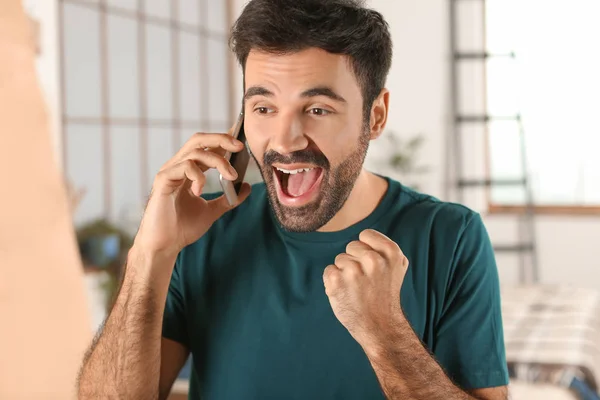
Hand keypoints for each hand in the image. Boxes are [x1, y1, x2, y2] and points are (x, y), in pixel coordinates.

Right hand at [134, 128, 250, 256]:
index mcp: (188, 170)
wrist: (165, 245)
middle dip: (221, 138)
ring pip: (195, 151)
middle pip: (199, 139)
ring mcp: (169, 172)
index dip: (223, 139)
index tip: (241, 141)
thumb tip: (246, 186)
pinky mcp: (163, 180)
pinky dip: (198, 176)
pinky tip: (199, 192)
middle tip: (239, 147)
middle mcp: (177, 166)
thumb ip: (229, 198)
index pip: (206, 146)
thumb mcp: (212, 210)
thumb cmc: (182, 228)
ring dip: (218, 161)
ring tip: (231, 177)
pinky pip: (184, 166)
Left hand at [323, 229, 408, 350]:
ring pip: (340, 259)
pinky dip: (333, 282)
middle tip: (365, 281)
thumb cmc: (385, 295)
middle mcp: (374, 260)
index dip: (366, 249)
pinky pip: (329, 271)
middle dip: (355, 261)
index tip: (371, 265)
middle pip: (351, 246)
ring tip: (357, 290)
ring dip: (344, 273)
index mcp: (391, 252)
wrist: (380, 326)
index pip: (365, 235)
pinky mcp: (337, 282)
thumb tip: (365, 236)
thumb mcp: (397, 267)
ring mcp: (354, 271)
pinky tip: (346, 294)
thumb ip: (383, 248)